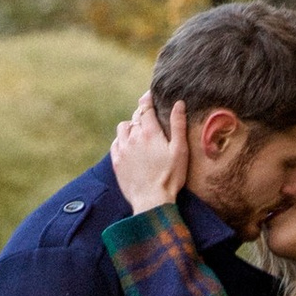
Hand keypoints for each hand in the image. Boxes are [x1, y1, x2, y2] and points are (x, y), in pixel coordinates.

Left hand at [110, 93, 189, 214]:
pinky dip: (122, 140)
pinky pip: (116, 142)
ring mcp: (123, 149)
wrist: (151, 201)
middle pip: (135, 117)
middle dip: (142, 114)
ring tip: (139, 132)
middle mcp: (133, 137)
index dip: (148, 99)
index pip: (146, 108)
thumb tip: (178, 104)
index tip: (150, 94)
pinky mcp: (116, 161)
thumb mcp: (180, 151)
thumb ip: (178, 125)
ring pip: (123, 128)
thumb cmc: (170, 177)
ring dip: (130, 126)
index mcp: (150, 133)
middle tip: (149, 117)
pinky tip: (129, 145)